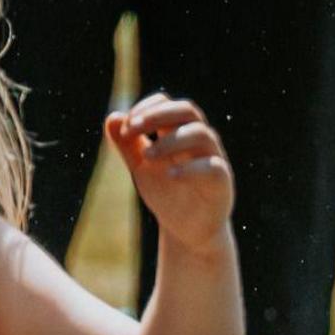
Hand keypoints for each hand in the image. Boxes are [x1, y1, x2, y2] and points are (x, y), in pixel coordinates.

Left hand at [105, 91, 235, 249]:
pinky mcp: (222, 182)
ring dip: (170, 140)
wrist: (188, 231)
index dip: (145, 108)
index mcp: (177, 132)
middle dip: (158, 115)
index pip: (166, 103)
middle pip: (187, 110)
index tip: (125, 127)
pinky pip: (213, 166)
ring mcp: (213, 158)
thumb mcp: (141, 168)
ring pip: (201, 133)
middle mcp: (198, 140)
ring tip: (147, 156)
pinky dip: (190, 168)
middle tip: (133, 128)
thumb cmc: (167, 194)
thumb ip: (127, 145)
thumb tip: (112, 117)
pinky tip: (169, 175)